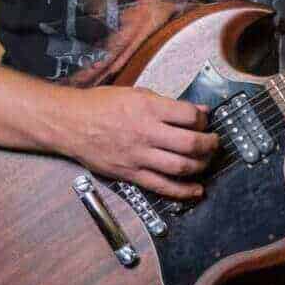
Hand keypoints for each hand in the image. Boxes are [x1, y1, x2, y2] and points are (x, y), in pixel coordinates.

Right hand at [61, 85, 218, 200]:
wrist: (69, 123)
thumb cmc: (100, 105)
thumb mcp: (135, 93)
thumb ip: (167, 104)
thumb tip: (198, 112)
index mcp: (147, 108)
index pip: (189, 116)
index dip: (203, 120)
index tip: (204, 122)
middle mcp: (145, 132)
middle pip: (190, 143)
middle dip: (210, 144)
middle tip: (214, 143)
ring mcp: (138, 156)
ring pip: (181, 166)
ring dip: (201, 166)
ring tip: (206, 162)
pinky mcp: (130, 174)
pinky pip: (162, 186)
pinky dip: (183, 191)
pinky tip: (196, 190)